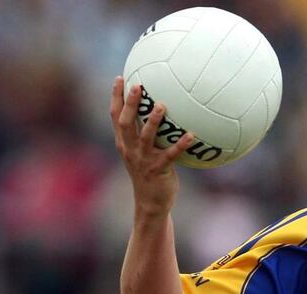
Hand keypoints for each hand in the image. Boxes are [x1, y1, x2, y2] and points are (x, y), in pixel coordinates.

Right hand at [110, 76, 192, 217]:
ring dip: (153, 121)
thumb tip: (162, 110)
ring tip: (162, 106)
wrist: (150, 202)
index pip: (115, 116)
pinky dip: (180, 145)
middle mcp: (130, 149)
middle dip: (131, 103)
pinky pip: (170, 155)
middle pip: (125, 123)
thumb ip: (146, 134)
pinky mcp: (157, 170)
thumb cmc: (150, 173)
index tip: (120, 77)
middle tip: (137, 85)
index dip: (116, 97)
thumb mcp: (142, 153)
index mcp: (124, 143)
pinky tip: (191, 135)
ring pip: (145, 137)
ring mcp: (143, 160)